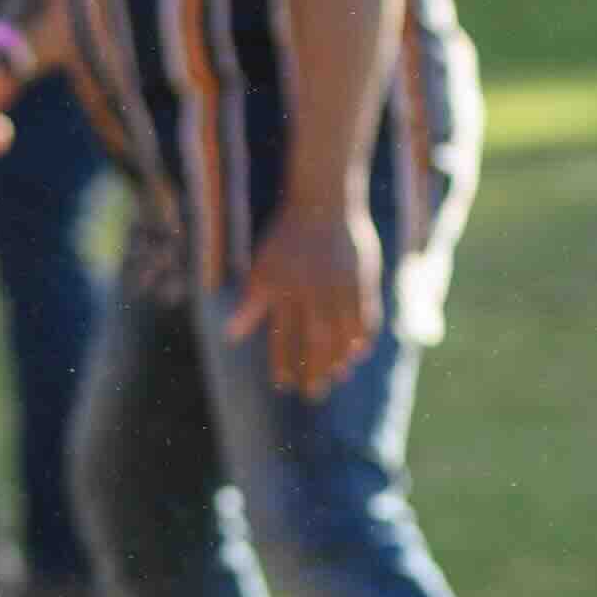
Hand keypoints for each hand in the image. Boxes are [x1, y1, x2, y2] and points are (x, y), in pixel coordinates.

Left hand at [230, 200, 379, 399]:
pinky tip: (359, 353)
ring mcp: (341, 287)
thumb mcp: (263, 267)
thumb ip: (252, 304)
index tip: (283, 385)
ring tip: (337, 378)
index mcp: (285, 290)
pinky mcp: (363, 280)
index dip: (283, 364)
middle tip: (312, 394)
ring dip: (339, 360)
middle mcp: (313, 292)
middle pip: (315, 342)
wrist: (325, 203)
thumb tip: (231, 336)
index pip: (283, 337)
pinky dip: (363, 337)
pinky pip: (366, 317)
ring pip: (342, 333)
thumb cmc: (288, 237)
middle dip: (313, 371)